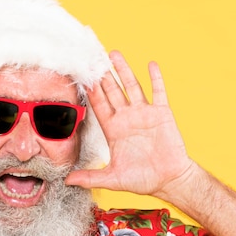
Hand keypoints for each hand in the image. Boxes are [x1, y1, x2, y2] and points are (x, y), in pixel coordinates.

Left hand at [66, 51, 193, 198]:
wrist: (169, 180)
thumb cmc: (142, 180)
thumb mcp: (112, 178)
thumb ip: (90, 177)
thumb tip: (67, 181)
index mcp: (113, 130)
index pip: (99, 105)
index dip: (90, 91)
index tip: (81, 75)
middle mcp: (127, 118)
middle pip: (112, 91)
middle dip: (103, 75)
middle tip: (93, 57)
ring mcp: (144, 113)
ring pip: (132, 86)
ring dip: (123, 70)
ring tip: (114, 54)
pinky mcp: (162, 113)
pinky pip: (159, 92)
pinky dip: (155, 78)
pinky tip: (150, 64)